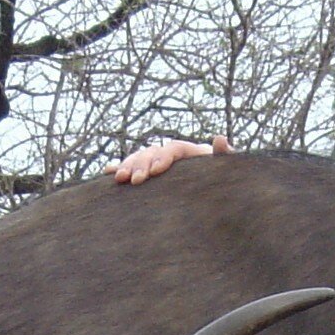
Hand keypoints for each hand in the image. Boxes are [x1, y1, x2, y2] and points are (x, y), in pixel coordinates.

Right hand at [111, 134, 232, 183]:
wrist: (215, 195)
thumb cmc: (221, 182)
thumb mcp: (226, 171)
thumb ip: (226, 156)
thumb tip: (220, 139)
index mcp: (191, 152)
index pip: (173, 148)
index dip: (163, 157)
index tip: (156, 171)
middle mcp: (172, 155)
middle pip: (152, 151)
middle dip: (142, 164)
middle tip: (136, 181)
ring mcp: (159, 163)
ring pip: (139, 158)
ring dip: (127, 166)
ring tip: (119, 179)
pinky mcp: (150, 175)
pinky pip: (132, 168)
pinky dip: (119, 168)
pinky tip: (107, 173)